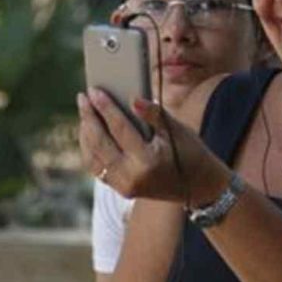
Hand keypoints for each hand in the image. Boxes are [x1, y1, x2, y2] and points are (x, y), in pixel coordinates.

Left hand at [77, 89, 228, 205]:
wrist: (198, 186)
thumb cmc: (189, 152)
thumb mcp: (176, 130)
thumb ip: (154, 114)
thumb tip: (132, 99)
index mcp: (148, 161)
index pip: (119, 129)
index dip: (105, 108)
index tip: (94, 91)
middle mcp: (132, 177)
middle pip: (100, 143)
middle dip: (88, 118)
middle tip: (82, 97)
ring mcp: (124, 186)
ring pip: (93, 157)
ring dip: (85, 133)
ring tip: (85, 112)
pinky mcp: (121, 190)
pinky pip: (97, 167)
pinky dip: (90, 148)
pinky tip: (89, 131)